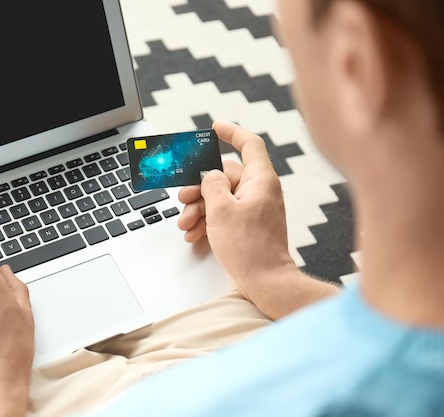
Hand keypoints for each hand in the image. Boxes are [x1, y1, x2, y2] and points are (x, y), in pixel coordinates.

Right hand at [178, 120, 296, 301]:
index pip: (249, 144)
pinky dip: (208, 221)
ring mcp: (255, 208)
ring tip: (186, 224)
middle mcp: (260, 191)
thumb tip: (210, 174)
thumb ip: (212, 184)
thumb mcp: (221, 209)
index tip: (214, 128)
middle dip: (199, 187)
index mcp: (260, 180)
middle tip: (184, 198)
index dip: (231, 132)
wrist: (264, 281)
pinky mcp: (249, 225)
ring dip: (199, 208)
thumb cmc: (249, 248)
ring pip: (221, 197)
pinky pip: (225, 213)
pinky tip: (194, 233)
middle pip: (225, 175)